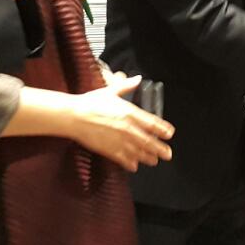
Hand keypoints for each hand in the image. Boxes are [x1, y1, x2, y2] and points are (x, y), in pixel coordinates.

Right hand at [60, 75, 174, 171]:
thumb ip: (126, 86)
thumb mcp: (111, 91)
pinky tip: (134, 166)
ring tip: (154, 161)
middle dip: (160, 148)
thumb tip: (137, 79)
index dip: (163, 130)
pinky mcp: (109, 150)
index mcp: (129, 112)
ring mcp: (119, 140)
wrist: (74, 116)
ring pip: (139, 152)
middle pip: (149, 141)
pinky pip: (124, 159)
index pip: (152, 123)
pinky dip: (131, 164)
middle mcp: (128, 128)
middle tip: (168, 154)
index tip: (170, 134)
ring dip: (148, 157)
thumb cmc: (91, 102)